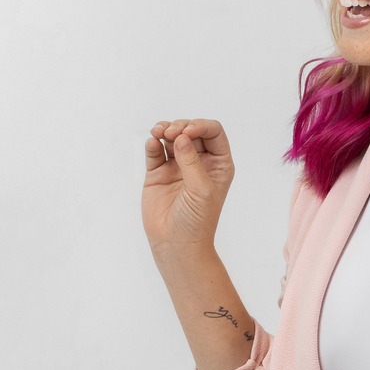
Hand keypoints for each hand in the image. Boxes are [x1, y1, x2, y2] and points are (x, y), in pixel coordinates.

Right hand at [142, 120, 234, 254]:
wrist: (175, 243)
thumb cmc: (196, 220)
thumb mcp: (201, 189)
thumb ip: (191, 161)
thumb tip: (181, 137)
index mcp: (217, 164)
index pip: (213, 133)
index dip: (200, 126)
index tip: (187, 131)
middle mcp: (198, 162)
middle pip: (190, 131)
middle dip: (180, 127)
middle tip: (170, 134)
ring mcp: (177, 167)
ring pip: (171, 138)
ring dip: (164, 130)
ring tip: (157, 132)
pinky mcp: (158, 173)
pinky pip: (155, 152)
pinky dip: (153, 144)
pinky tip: (152, 143)